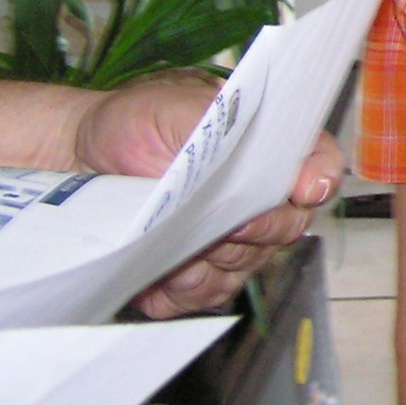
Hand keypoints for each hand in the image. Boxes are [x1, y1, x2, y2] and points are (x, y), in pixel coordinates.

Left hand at [72, 70, 344, 317]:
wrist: (84, 156)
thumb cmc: (139, 123)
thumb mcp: (181, 108)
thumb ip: (228, 127)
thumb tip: (274, 158)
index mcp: (270, 151)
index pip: (321, 166)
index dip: (321, 178)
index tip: (304, 190)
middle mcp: (262, 201)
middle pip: (285, 228)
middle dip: (248, 229)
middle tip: (211, 222)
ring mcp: (234, 243)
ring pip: (243, 268)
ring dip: (206, 263)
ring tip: (167, 248)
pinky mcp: (199, 276)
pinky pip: (206, 296)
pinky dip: (180, 290)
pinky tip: (155, 274)